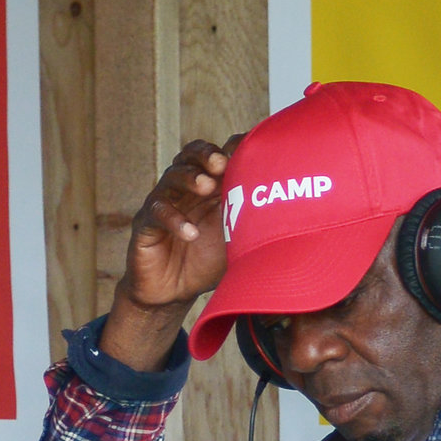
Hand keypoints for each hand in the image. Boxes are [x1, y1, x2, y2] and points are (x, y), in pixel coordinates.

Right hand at [102, 139, 237, 369]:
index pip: (218, 155)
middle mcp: (185, 189)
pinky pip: (157, 212)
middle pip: (191, 155)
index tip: (248, 149)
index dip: (230, 148)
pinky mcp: (146, 224)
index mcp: (210, 187)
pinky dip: (174, 219)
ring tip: (205, 187)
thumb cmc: (206, 262)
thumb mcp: (238, 241)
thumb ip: (255, 224)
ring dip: (189, 178)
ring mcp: (164, 203)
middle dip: (207, 155)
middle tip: (221, 163)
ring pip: (172, 177)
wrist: (173, 293)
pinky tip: (190, 233)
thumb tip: (294, 214)